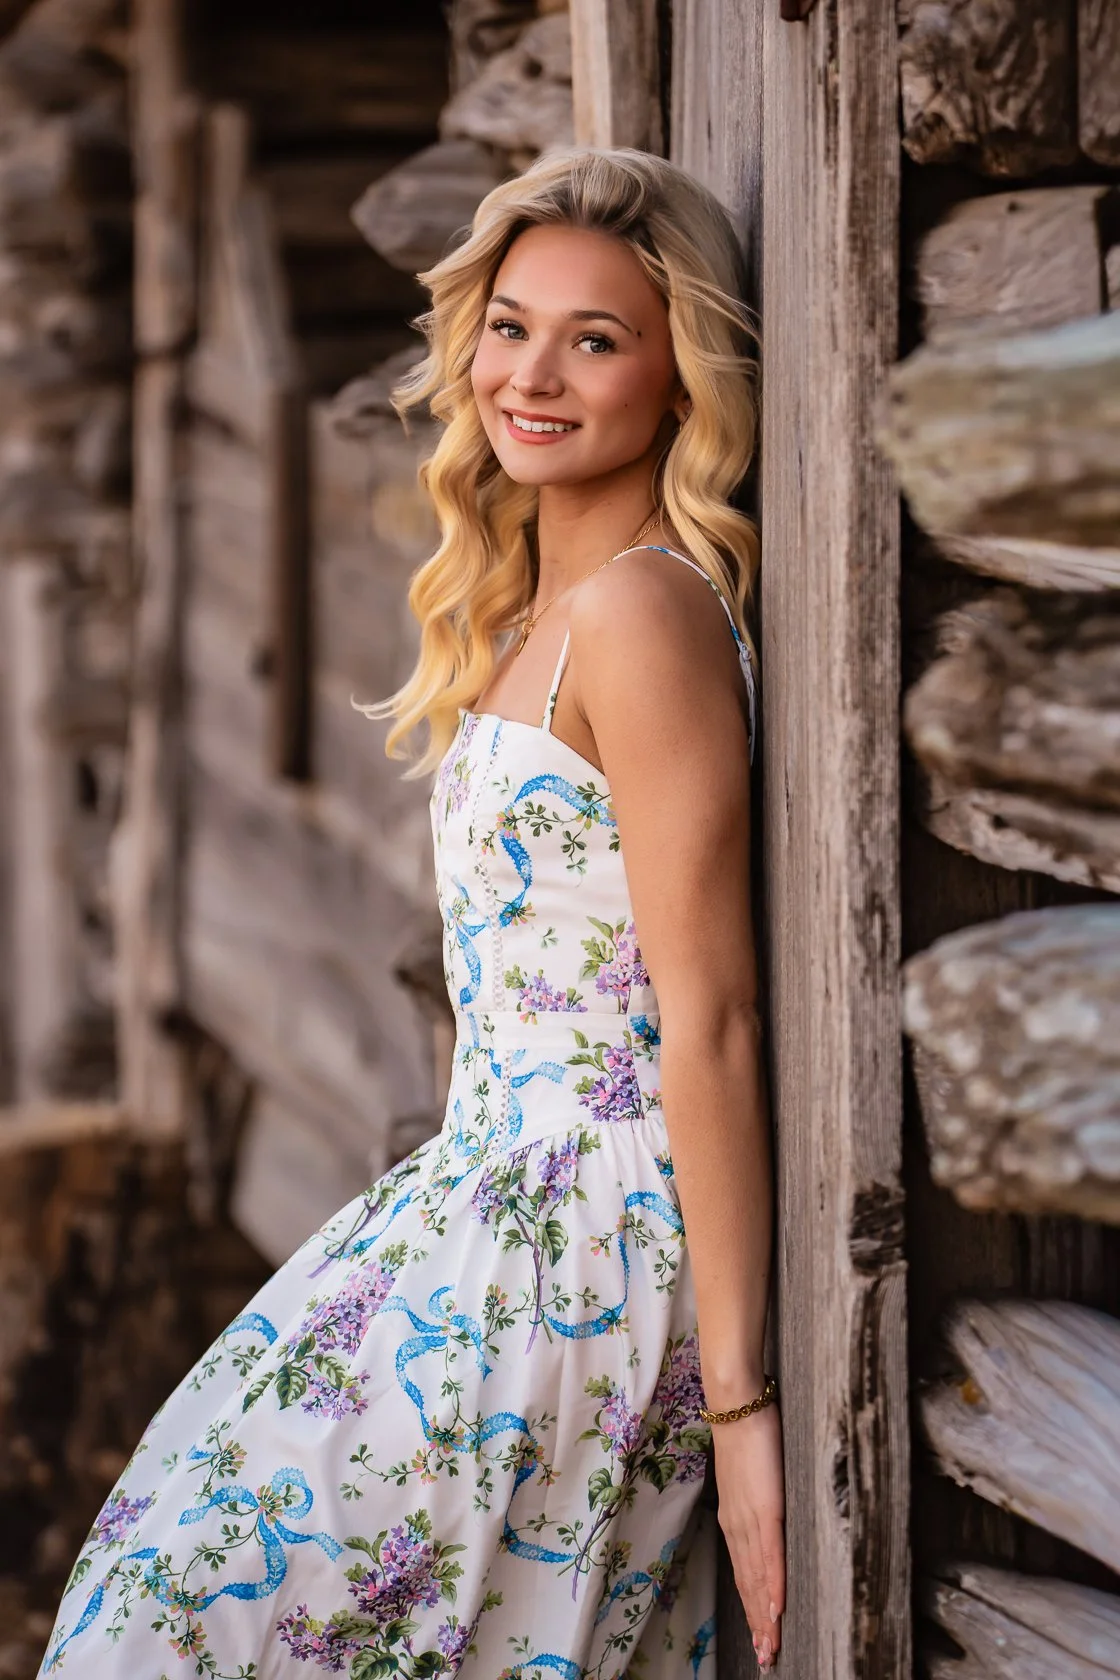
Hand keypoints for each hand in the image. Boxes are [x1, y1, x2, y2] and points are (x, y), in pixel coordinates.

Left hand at [711, 1401, 784, 1670]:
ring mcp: (750, 1518)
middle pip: (749, 1584)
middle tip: (768, 1657)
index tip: (759, 1635)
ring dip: (765, 1615)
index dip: (752, 1605)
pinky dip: (774, 1585)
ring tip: (772, 1646)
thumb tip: (768, 1514)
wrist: (737, 1404)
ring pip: (758, 1578)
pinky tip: (778, 1610)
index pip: (744, 1571)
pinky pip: (771, 1555)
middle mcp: (738, 1525)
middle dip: (758, 1623)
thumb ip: (757, 1497)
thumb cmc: (748, 1432)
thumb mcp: (749, 1474)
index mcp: (734, 1518)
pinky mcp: (766, 1508)